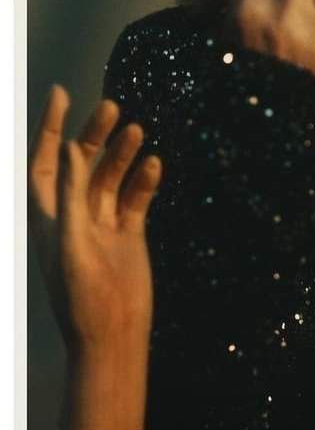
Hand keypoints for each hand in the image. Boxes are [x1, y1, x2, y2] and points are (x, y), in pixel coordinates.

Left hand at [28, 86, 161, 350]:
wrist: (114, 335)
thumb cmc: (82, 297)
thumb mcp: (71, 242)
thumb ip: (70, 194)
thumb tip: (69, 148)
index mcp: (48, 216)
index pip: (44, 161)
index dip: (49, 127)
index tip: (60, 94)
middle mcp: (73, 215)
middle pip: (81, 163)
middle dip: (94, 133)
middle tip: (112, 106)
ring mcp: (102, 223)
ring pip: (112, 176)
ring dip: (123, 153)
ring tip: (138, 129)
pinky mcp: (129, 233)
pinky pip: (136, 197)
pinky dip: (145, 179)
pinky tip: (155, 164)